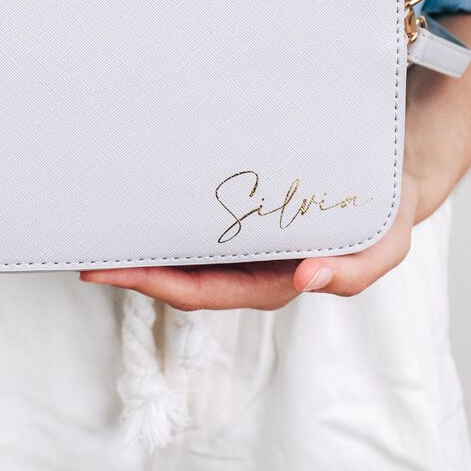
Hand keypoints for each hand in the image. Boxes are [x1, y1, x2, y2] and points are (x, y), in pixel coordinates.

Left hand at [80, 171, 420, 309]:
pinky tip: (140, 195)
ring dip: (142, 242)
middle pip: (178, 275)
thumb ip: (353, 272)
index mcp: (272, 281)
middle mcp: (248, 266)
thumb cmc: (380, 218)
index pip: (202, 291)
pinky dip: (165, 213)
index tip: (108, 271)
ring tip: (98, 223)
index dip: (153, 285)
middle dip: (131, 267)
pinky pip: (194, 220)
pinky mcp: (240, 216)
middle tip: (83, 248)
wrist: (387, 180)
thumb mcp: (382, 248)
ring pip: (182, 250)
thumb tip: (308, 278)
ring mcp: (241, 243)